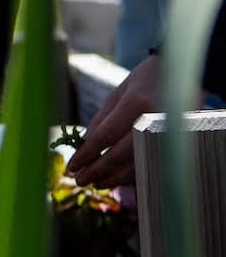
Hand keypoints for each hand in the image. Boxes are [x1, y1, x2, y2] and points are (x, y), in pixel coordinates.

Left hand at [68, 54, 176, 187]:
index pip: (105, 137)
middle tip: (80, 180)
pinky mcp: (179, 142)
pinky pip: (153, 165)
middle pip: (121, 155)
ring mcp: (170, 133)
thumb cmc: (145, 80)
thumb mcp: (118, 93)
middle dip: (98, 171)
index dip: (87, 154)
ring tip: (96, 183)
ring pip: (139, 165)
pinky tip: (119, 179)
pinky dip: (134, 175)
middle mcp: (154, 120)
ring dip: (115, 178)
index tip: (72, 166)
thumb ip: (101, 120)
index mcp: (136, 103)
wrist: (185, 74)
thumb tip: (84, 147)